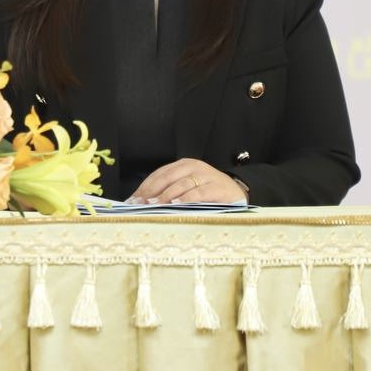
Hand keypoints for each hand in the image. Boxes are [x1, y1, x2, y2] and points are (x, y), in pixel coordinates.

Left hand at [127, 158, 247, 203]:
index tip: (133, 200)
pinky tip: (176, 204)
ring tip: (153, 205)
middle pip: (167, 177)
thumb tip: (144, 204)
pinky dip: (186, 199)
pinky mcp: (217, 188)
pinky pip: (198, 193)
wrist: (237, 193)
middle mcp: (194, 167)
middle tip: (140, 204)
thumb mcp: (188, 187)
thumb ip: (169, 191)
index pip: (159, 174)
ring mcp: (206, 176)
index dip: (145, 187)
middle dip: (151, 192)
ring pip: (181, 184)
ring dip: (166, 195)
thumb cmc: (208, 192)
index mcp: (184, 165)